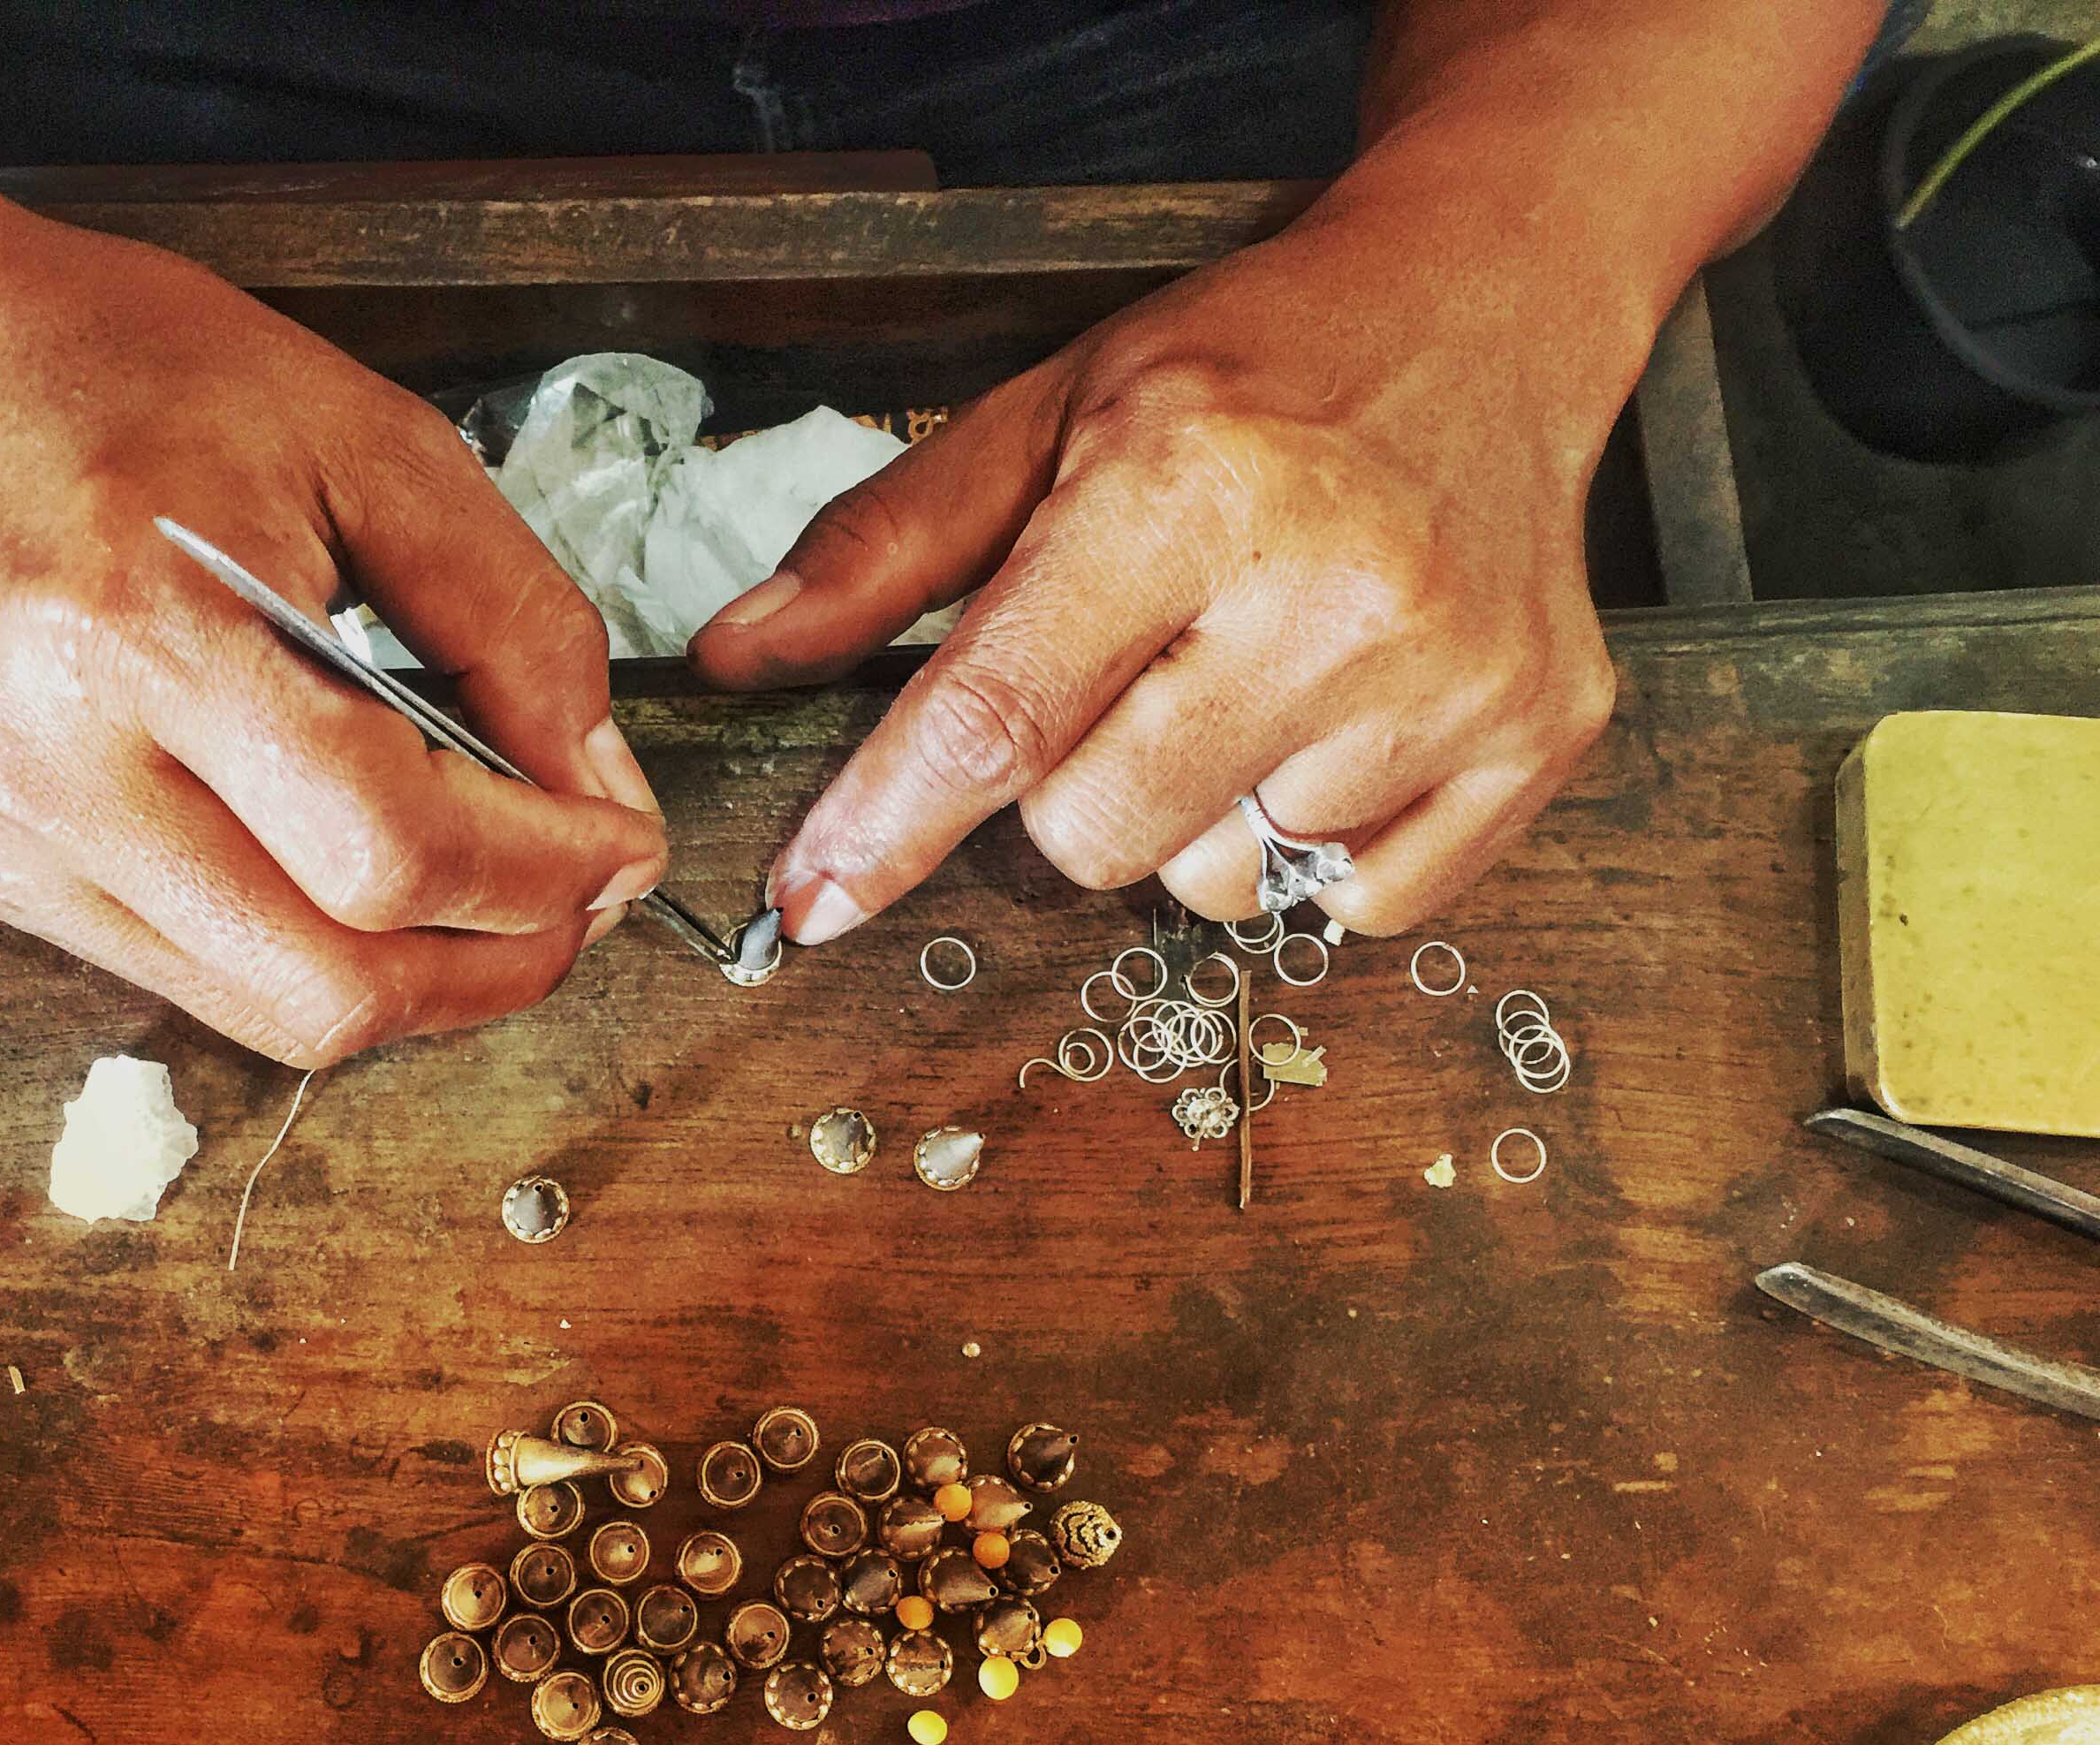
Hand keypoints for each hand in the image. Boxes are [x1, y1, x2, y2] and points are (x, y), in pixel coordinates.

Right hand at [0, 202, 666, 1065]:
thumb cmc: (125, 376)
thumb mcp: (370, 442)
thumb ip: (513, 623)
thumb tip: (599, 794)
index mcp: (144, 627)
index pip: (387, 847)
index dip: (540, 876)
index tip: (620, 844)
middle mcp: (54, 764)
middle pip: (332, 988)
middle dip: (498, 967)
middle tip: (578, 899)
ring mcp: (12, 839)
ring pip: (275, 1017)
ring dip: (422, 985)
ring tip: (494, 896)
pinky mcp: (0, 874)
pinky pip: (209, 980)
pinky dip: (323, 954)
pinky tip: (367, 874)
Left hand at [689, 191, 1627, 941]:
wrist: (1489, 302)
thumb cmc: (1256, 366)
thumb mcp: (1052, 408)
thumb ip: (889, 543)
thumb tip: (745, 650)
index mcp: (1186, 487)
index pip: (996, 714)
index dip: (886, 824)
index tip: (810, 898)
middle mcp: (1331, 590)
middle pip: (1094, 834)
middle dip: (1066, 789)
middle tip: (1129, 677)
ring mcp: (1450, 676)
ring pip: (1222, 881)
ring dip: (1197, 817)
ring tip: (1248, 681)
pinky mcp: (1537, 735)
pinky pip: (1357, 904)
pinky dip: (1319, 845)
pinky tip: (1335, 722)